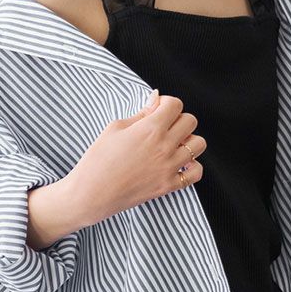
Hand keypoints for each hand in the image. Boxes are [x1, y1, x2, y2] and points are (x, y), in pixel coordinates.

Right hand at [66, 91, 206, 227]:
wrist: (92, 193)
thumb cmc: (98, 159)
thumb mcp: (115, 128)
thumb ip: (141, 113)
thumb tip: (156, 98)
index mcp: (150, 129)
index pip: (176, 104)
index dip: (166, 104)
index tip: (157, 111)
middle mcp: (164, 146)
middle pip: (191, 121)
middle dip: (178, 120)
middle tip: (164, 127)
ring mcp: (169, 167)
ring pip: (199, 144)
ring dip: (188, 141)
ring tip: (173, 145)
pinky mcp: (169, 185)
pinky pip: (196, 172)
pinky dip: (191, 166)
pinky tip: (179, 164)